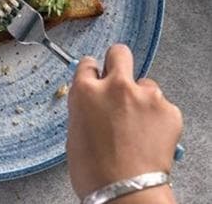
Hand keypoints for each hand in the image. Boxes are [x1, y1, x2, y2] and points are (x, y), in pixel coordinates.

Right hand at [67, 44, 182, 200]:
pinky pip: (163, 106)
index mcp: (86, 90)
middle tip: (121, 82)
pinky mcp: (168, 109)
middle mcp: (115, 85)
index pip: (88, 64)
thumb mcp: (75, 131)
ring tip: (140, 127)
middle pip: (120, 53)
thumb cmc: (95, 172)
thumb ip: (86, 106)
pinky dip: (159, 119)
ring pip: (146, 84)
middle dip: (119, 63)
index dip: (94, 74)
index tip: (97, 81)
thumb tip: (94, 99)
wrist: (126, 194)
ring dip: (142, 99)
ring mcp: (144, 95)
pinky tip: (152, 137)